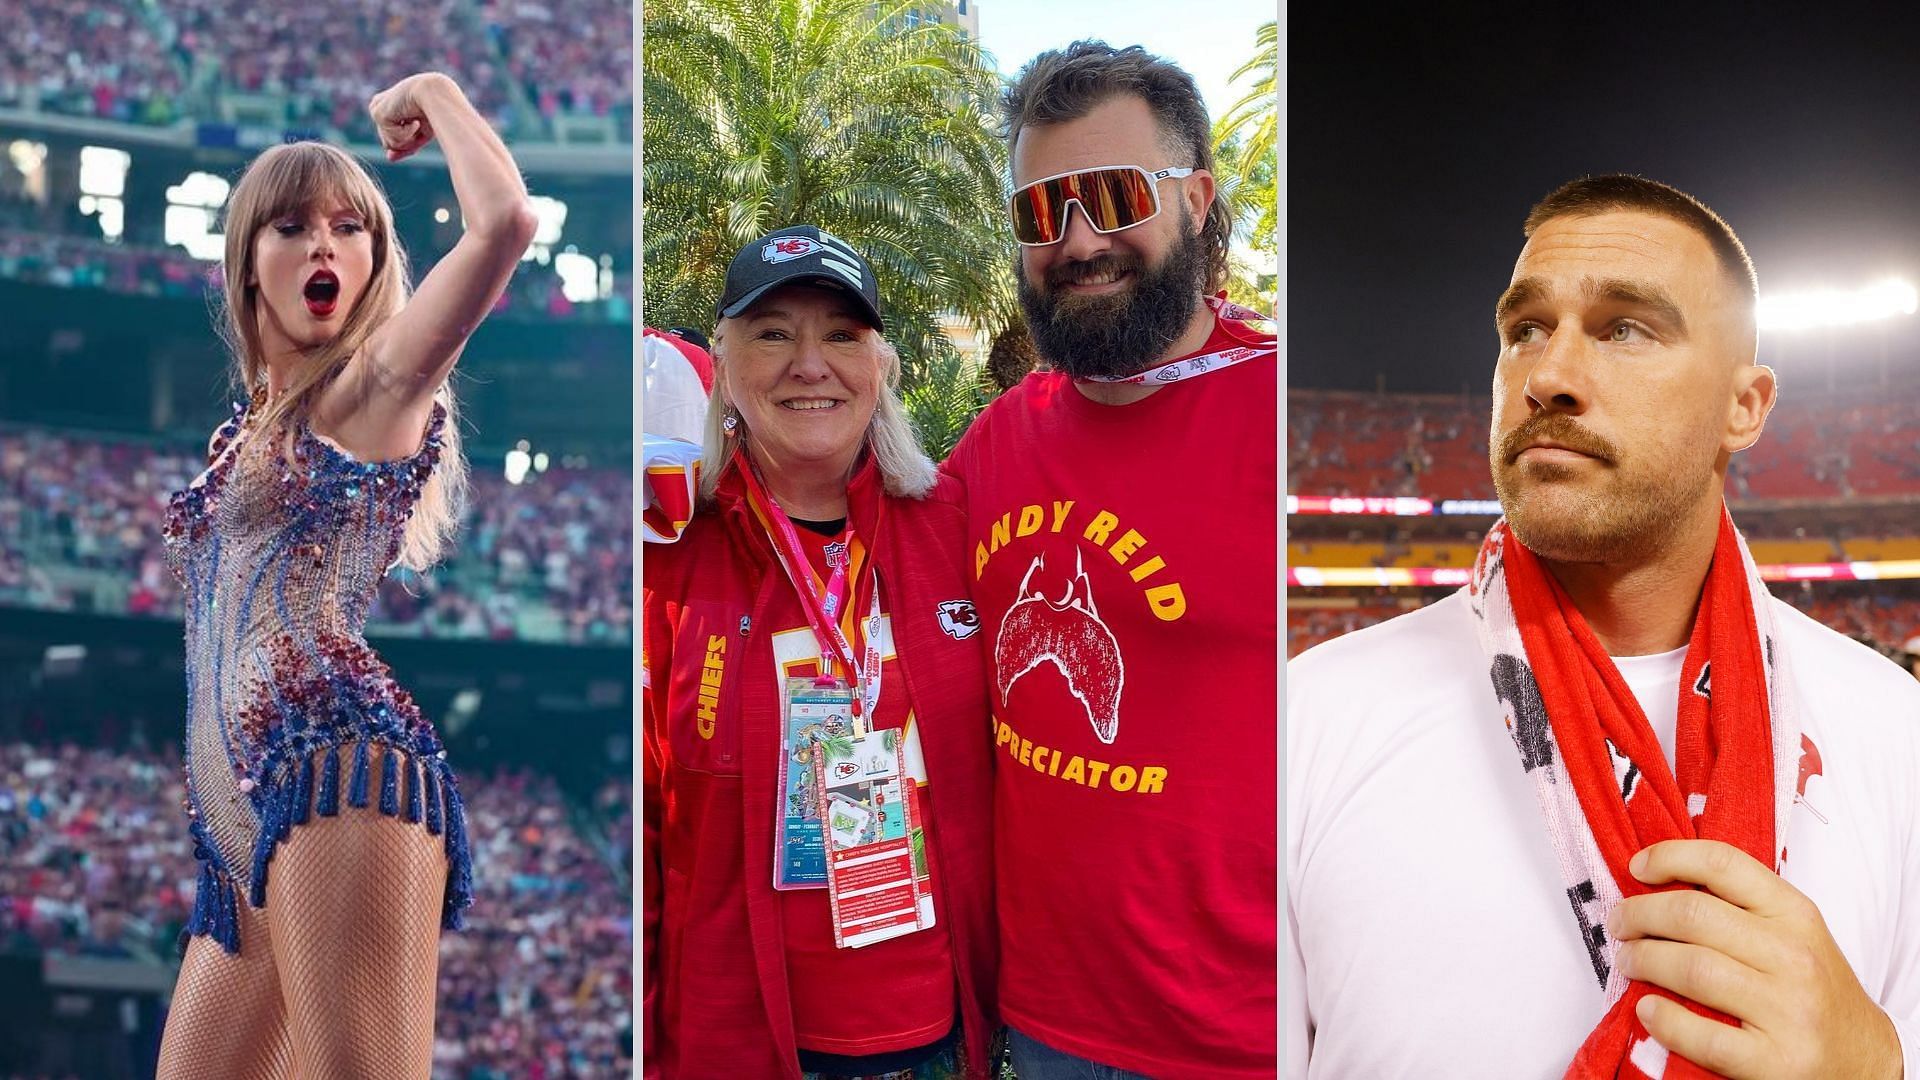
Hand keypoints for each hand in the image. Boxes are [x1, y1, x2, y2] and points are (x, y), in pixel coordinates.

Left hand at [368, 73, 451, 161]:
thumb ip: (405, 145)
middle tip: (419, 123)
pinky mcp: (377, 114)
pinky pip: (391, 140)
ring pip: (389, 144)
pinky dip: (406, 134)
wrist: (435, 95)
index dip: (405, 140)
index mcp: (388, 107)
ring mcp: (377, 110)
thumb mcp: (420, 132)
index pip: (390, 135)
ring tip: (417, 121)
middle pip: (389, 142)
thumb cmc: (433, 110)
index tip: (419, 126)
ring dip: (407, 138)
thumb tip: (389, 158)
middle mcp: (380, 106)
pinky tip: (414, 120)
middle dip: (407, 141)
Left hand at [1608, 839, 1901, 1078]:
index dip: (1669, 857)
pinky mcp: (1776, 1062)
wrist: (1864, 1060)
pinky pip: (1702, 1036)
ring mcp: (1788, 1010)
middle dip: (1639, 914)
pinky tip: (1648, 1009)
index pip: (1723, 863)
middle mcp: (1795, 956)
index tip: (1636, 868)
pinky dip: (1664, 1020)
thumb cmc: (1813, 989)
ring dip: (1642, 960)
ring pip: (1691, 968)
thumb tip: (1658, 882)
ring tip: (1628, 961)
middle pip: (1693, 915)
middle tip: (1619, 923)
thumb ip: (1740, 906)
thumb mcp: (1794, 933)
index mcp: (1796, 914)